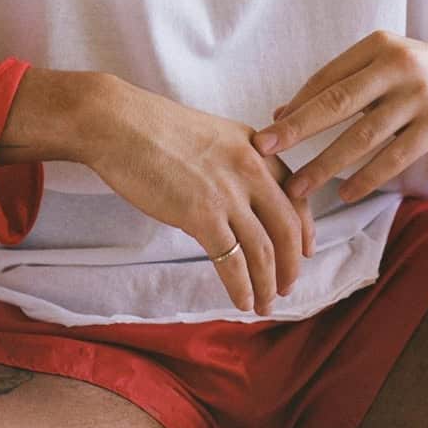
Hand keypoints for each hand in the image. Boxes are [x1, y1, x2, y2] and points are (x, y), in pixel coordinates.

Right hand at [83, 76, 315, 316]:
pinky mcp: (202, 214)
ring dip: (268, 284)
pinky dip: (242, 287)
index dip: (306, 228)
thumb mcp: (211, 136)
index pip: (295, 193)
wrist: (120, 124)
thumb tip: (234, 202)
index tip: (307, 250)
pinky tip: (241, 301)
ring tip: (264, 304)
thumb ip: (232, 164)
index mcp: (255, 146)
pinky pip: (233, 262)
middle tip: (286, 287)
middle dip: (292, 263)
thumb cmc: (153, 128)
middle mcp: (251, 168)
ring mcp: (228, 193)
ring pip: (265, 251)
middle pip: (288, 227)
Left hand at [251, 34, 427, 202]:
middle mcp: (397, 65)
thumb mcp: (387, 63)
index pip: (326, 78)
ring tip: (299, 187)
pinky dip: (367, 178)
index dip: (295, 107)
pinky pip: (394, 156)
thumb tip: (284, 109)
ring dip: (326, 164)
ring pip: (362, 136)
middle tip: (264, 150)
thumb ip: (342, 82)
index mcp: (378, 45)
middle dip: (296, 129)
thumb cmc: (426, 74)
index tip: (265, 132)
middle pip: (336, 102)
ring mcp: (419, 95)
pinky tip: (345, 193)